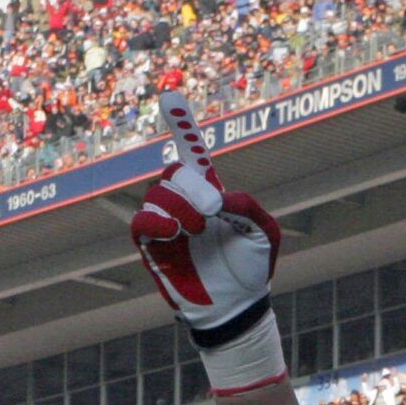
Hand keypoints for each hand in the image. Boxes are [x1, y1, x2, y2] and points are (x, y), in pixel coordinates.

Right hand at [130, 143, 281, 333]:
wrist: (237, 308)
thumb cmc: (253, 269)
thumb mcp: (265, 233)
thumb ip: (247, 205)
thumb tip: (217, 194)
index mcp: (212, 194)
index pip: (192, 154)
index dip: (181, 125)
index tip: (169, 96)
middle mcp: (186, 204)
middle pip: (172, 174)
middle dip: (189, 186)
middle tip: (212, 211)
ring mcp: (168, 226)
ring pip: (156, 195)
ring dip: (177, 206)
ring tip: (197, 229)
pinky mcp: (154, 249)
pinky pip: (141, 224)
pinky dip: (154, 221)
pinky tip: (174, 231)